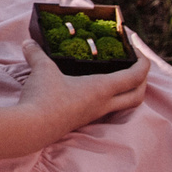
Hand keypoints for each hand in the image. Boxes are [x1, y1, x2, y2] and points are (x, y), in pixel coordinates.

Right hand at [16, 38, 147, 135]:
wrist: (33, 128)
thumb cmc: (45, 97)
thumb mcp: (42, 70)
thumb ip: (37, 54)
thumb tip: (29, 43)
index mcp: (102, 88)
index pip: (135, 76)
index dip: (143, 62)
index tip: (138, 50)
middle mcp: (103, 103)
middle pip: (137, 96)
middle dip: (142, 81)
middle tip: (136, 66)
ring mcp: (93, 114)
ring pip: (123, 105)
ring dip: (127, 91)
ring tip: (118, 78)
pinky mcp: (82, 120)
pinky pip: (105, 108)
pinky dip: (108, 98)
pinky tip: (92, 90)